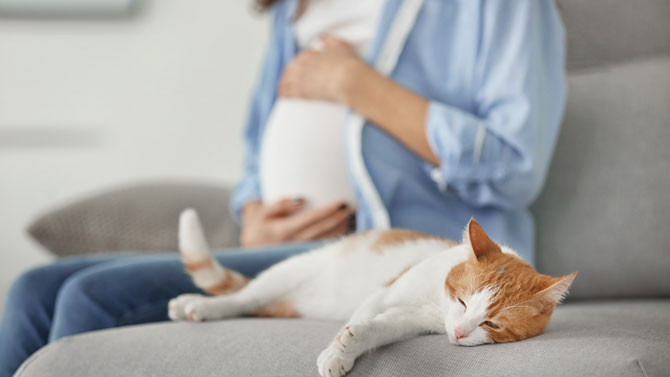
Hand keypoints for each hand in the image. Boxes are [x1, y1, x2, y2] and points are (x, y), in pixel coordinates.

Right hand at [240, 198, 354, 246]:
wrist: (250, 252)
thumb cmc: (259, 226)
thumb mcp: (262, 211)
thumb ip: (281, 203)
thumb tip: (302, 199)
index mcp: (283, 231)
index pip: (311, 219)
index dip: (328, 210)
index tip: (341, 201)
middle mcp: (292, 244)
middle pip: (322, 230)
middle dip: (339, 218)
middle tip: (351, 207)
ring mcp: (298, 254)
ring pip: (325, 241)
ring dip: (340, 230)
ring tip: (352, 218)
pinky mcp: (302, 258)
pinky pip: (322, 248)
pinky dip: (336, 240)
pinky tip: (345, 232)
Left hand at [279, 36, 363, 102]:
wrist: (349, 80)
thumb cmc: (347, 64)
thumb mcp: (340, 46)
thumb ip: (329, 41)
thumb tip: (322, 39)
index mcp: (309, 54)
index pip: (298, 59)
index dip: (298, 65)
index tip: (300, 69)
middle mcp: (302, 65)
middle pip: (289, 70)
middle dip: (288, 75)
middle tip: (288, 80)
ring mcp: (300, 79)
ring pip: (285, 81)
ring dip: (283, 85)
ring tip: (283, 90)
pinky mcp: (301, 92)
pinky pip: (286, 93)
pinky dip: (283, 95)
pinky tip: (282, 97)